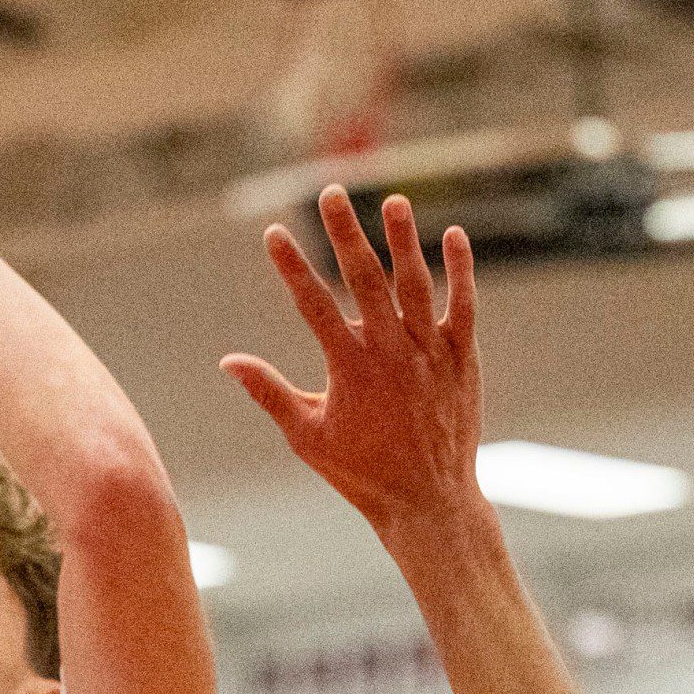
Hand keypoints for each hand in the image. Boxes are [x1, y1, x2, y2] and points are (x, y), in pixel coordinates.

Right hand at [224, 188, 482, 537]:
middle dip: (346, 232)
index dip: (291, 267)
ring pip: (416, 283)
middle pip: (364, 279)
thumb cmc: (361, 473)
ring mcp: (430, 351)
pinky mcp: (462, 357)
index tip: (273, 233)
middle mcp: (391, 351)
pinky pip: (464, 305)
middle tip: (332, 193)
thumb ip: (269, 393)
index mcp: (349, 368)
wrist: (428, 500)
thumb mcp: (307, 436)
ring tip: (393, 201)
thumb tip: (229, 362)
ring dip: (403, 240)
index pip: (313, 304)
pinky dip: (460, 271)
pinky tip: (452, 237)